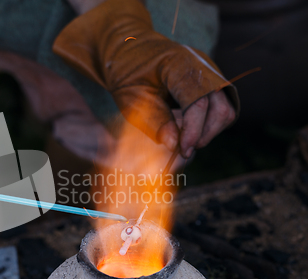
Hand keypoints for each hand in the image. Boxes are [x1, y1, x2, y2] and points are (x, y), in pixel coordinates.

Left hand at [53, 0, 239, 155]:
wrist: (129, 51)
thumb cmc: (127, 72)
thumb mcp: (131, 98)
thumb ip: (154, 120)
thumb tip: (173, 144)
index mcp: (180, 63)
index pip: (198, 101)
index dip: (193, 130)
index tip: (183, 151)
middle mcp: (202, 65)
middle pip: (221, 107)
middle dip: (204, 134)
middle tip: (183, 150)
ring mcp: (210, 72)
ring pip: (226, 110)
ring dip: (208, 131)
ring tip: (183, 140)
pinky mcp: (210, 81)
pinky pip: (220, 107)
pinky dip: (206, 124)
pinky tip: (186, 129)